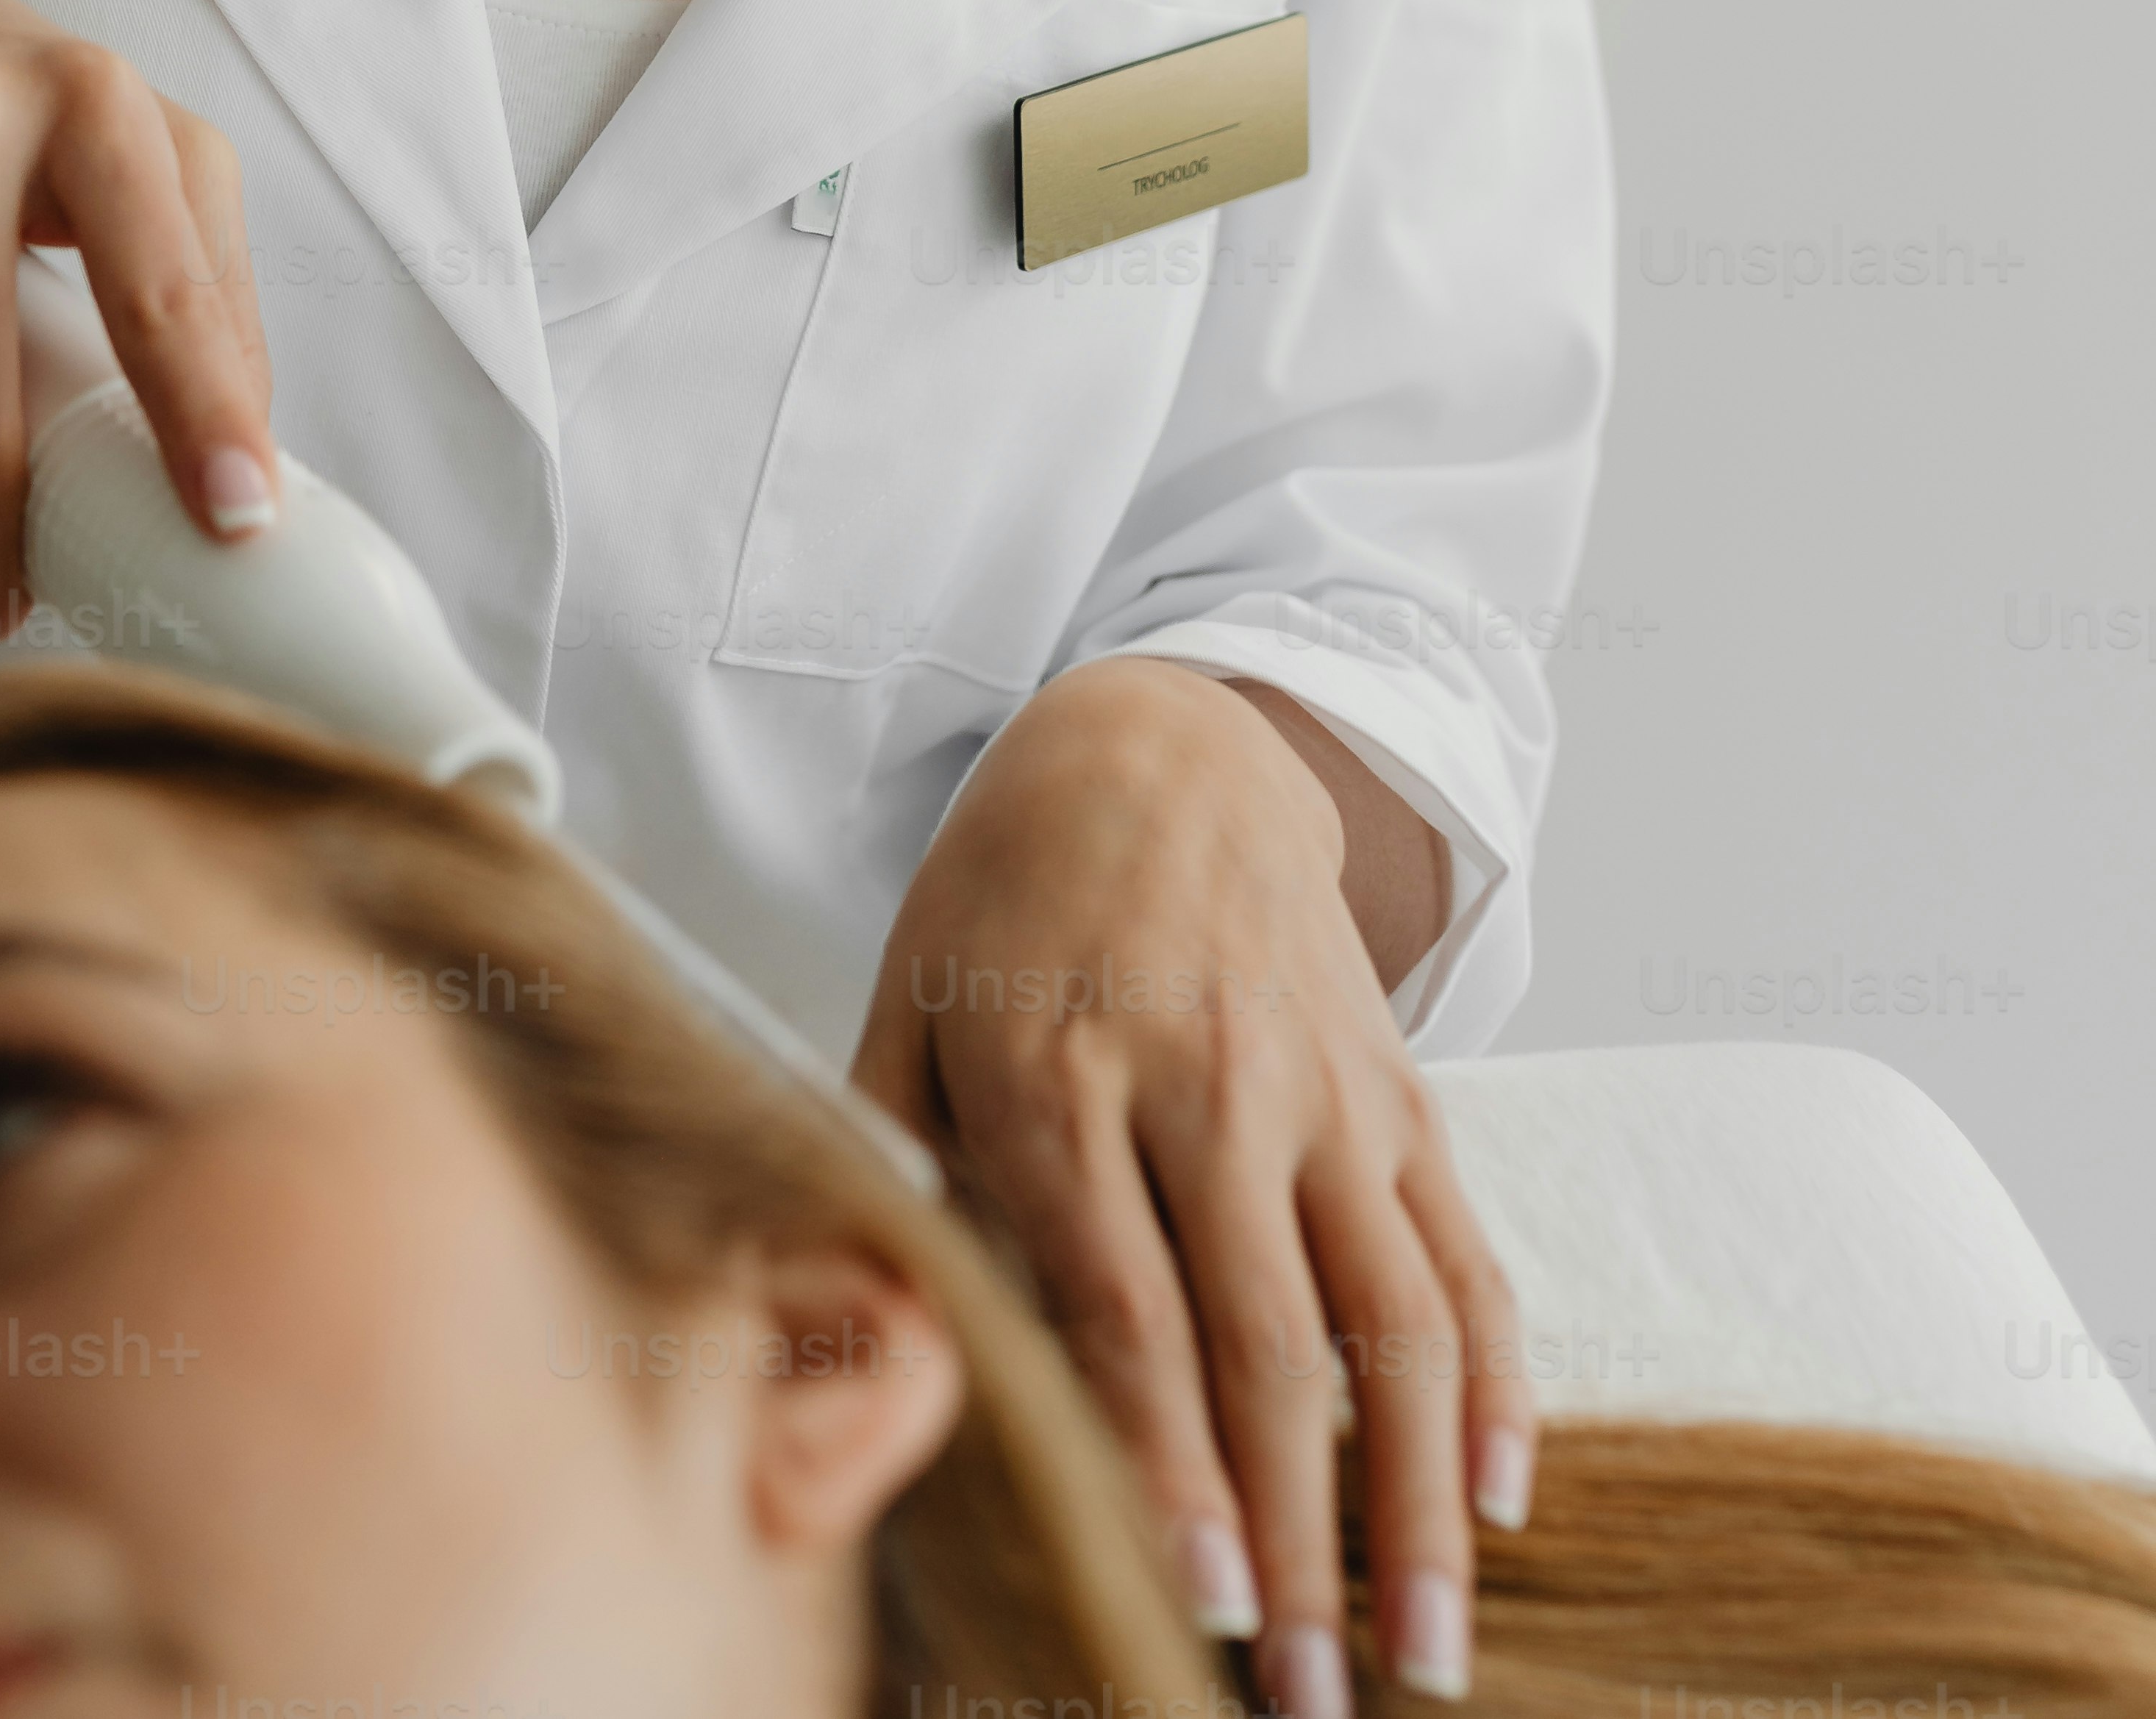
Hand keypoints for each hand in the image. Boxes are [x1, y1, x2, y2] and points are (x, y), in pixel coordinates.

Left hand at [851, 657, 1530, 1717]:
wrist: (1162, 740)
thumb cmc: (1006, 894)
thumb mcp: (906, 996)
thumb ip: (884, 1153)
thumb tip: (861, 1321)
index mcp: (1062, 1077)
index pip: (1132, 1305)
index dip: (1171, 1460)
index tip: (1205, 1597)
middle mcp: (1209, 1088)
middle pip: (1271, 1346)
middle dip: (1298, 1540)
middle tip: (1307, 1698)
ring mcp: (1323, 1093)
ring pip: (1397, 1324)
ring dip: (1421, 1508)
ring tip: (1428, 1655)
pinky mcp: (1399, 1093)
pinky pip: (1465, 1252)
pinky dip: (1499, 1385)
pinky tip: (1502, 1501)